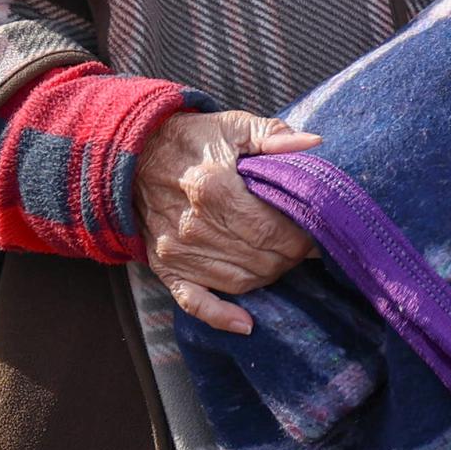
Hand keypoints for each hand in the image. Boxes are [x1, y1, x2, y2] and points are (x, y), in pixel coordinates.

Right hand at [134, 108, 319, 334]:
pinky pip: (195, 302)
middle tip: (304, 244)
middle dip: (291, 256)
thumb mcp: (231, 126)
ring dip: (269, 276)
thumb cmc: (190, 140)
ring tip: (281, 259)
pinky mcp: (166, 267)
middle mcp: (196, 226)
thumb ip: (273, 135)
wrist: (133, 156)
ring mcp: (178, 252)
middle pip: (262, 258)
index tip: (317, 229)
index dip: (302, 236)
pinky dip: (221, 316)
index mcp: (215, 188)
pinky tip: (246, 323)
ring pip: (240, 282)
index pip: (273, 229)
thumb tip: (312, 144)